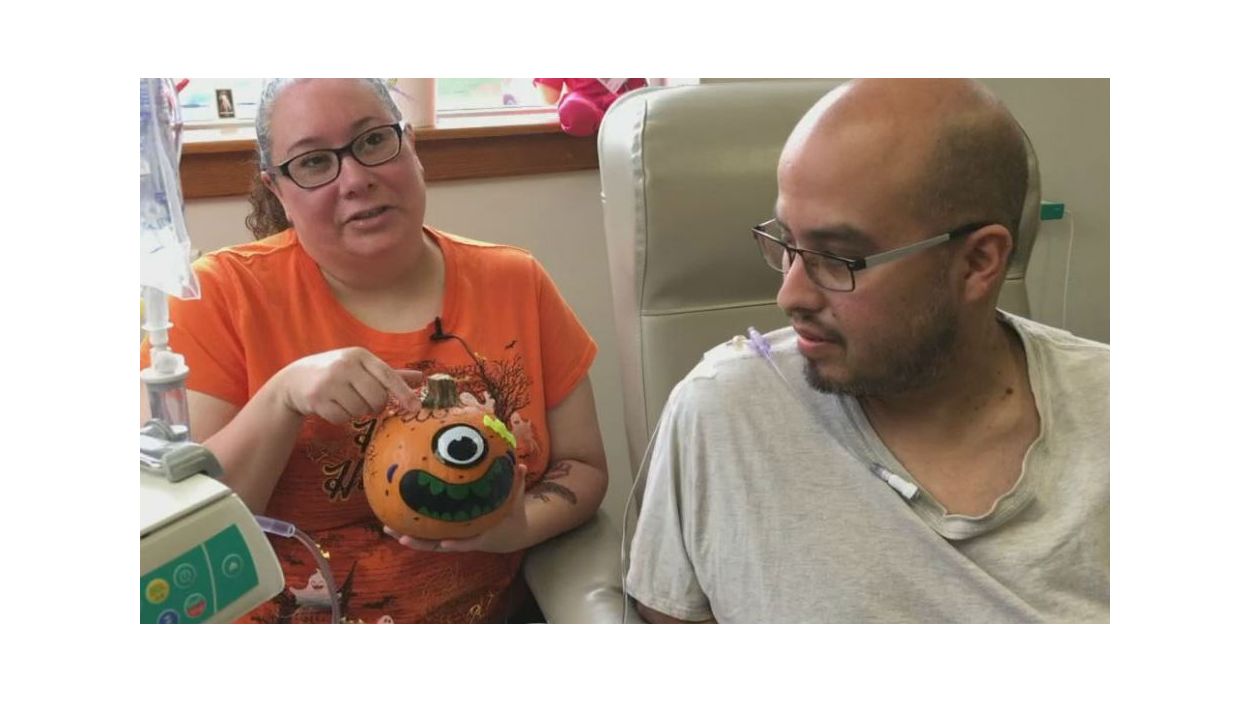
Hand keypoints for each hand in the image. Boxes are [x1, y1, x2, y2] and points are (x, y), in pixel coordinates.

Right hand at [277, 347, 422, 424]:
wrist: (295, 379)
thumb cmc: (336, 373)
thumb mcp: (361, 367)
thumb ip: (389, 374)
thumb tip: (421, 378)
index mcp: (360, 355)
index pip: (387, 375)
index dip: (403, 392)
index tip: (416, 407)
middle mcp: (345, 365)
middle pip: (376, 397)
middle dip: (376, 406)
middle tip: (368, 404)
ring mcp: (329, 381)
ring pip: (360, 410)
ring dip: (357, 412)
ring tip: (345, 401)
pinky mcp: (316, 398)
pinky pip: (342, 418)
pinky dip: (341, 417)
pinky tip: (333, 406)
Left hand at [385, 462, 529, 553]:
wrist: (507, 534)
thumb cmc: (510, 514)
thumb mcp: (515, 499)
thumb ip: (517, 482)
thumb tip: (521, 465)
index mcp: (479, 536)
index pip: (466, 543)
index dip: (455, 544)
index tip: (443, 543)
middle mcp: (461, 540)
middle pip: (436, 545)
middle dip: (418, 542)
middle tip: (400, 535)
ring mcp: (450, 538)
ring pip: (425, 541)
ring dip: (405, 535)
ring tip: (386, 527)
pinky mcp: (443, 533)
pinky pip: (425, 531)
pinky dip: (410, 524)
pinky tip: (393, 514)